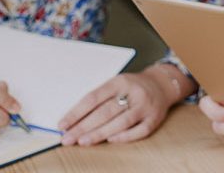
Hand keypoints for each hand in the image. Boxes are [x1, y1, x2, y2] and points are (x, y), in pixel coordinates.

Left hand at [57, 70, 172, 145]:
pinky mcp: (155, 118)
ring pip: (121, 122)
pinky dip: (124, 136)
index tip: (62, 125)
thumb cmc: (132, 87)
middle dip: (83, 127)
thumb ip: (98, 99)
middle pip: (106, 111)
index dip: (76, 112)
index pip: (94, 98)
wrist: (162, 84)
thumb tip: (73, 120)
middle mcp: (134, 92)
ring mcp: (145, 106)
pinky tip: (111, 140)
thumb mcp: (115, 84)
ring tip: (83, 142)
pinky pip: (139, 131)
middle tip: (68, 138)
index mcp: (120, 81)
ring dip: (100, 133)